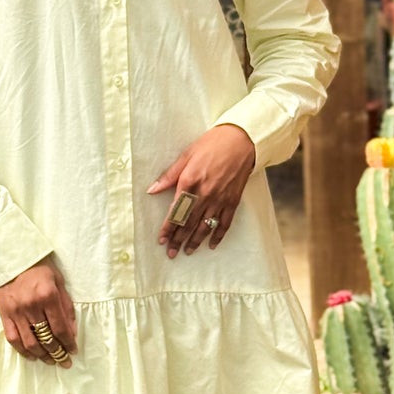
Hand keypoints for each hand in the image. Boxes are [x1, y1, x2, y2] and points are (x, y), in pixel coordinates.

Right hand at [0, 257, 76, 365]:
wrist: (12, 258)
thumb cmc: (40, 268)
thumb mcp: (59, 282)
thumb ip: (66, 307)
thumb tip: (71, 332)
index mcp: (48, 296)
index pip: (60, 328)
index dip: (68, 343)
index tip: (73, 351)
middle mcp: (31, 306)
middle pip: (46, 338)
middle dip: (57, 353)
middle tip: (64, 361)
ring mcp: (16, 311)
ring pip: (30, 343)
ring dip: (42, 355)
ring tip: (50, 360)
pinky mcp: (4, 314)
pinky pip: (13, 339)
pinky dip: (23, 351)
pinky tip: (32, 355)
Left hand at [149, 124, 256, 256]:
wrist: (241, 140)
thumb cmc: (211, 144)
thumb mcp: (186, 155)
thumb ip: (169, 176)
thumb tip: (152, 190)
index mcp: (190, 182)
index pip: (176, 212)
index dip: (168, 228)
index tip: (161, 240)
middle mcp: (204, 194)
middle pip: (189, 223)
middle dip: (178, 239)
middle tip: (171, 253)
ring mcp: (220, 199)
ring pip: (205, 226)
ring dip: (195, 241)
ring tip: (187, 251)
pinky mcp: (233, 201)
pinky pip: (225, 223)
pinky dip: (218, 235)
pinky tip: (211, 245)